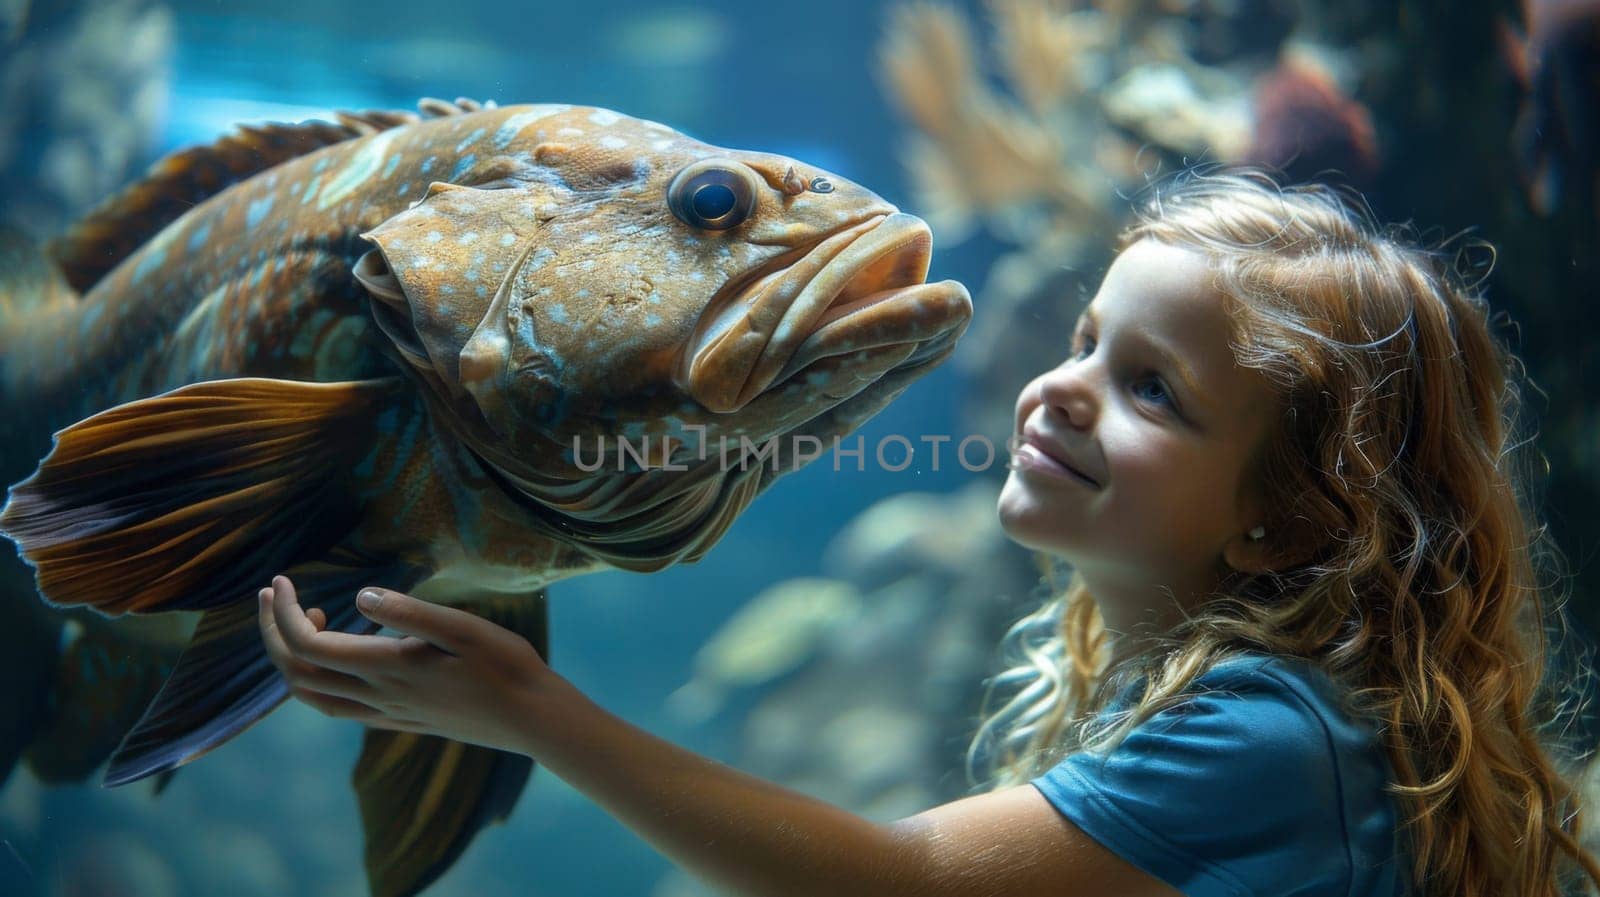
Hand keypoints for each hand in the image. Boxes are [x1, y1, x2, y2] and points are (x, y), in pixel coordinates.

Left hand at [258, 575, 550, 754]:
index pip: (309, 645)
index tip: (283, 580)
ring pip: (312, 696)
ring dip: (290, 660)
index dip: (284, 613)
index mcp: (388, 669)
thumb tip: (359, 596)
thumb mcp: (464, 629)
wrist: (531, 719)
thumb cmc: (505, 666)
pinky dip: (316, 678)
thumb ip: (410, 613)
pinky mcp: (398, 720)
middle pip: (297, 673)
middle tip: (275, 594)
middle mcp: (378, 697)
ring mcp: (386, 714)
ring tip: (301, 621)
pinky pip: (337, 707)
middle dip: (273, 633)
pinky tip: (337, 655)